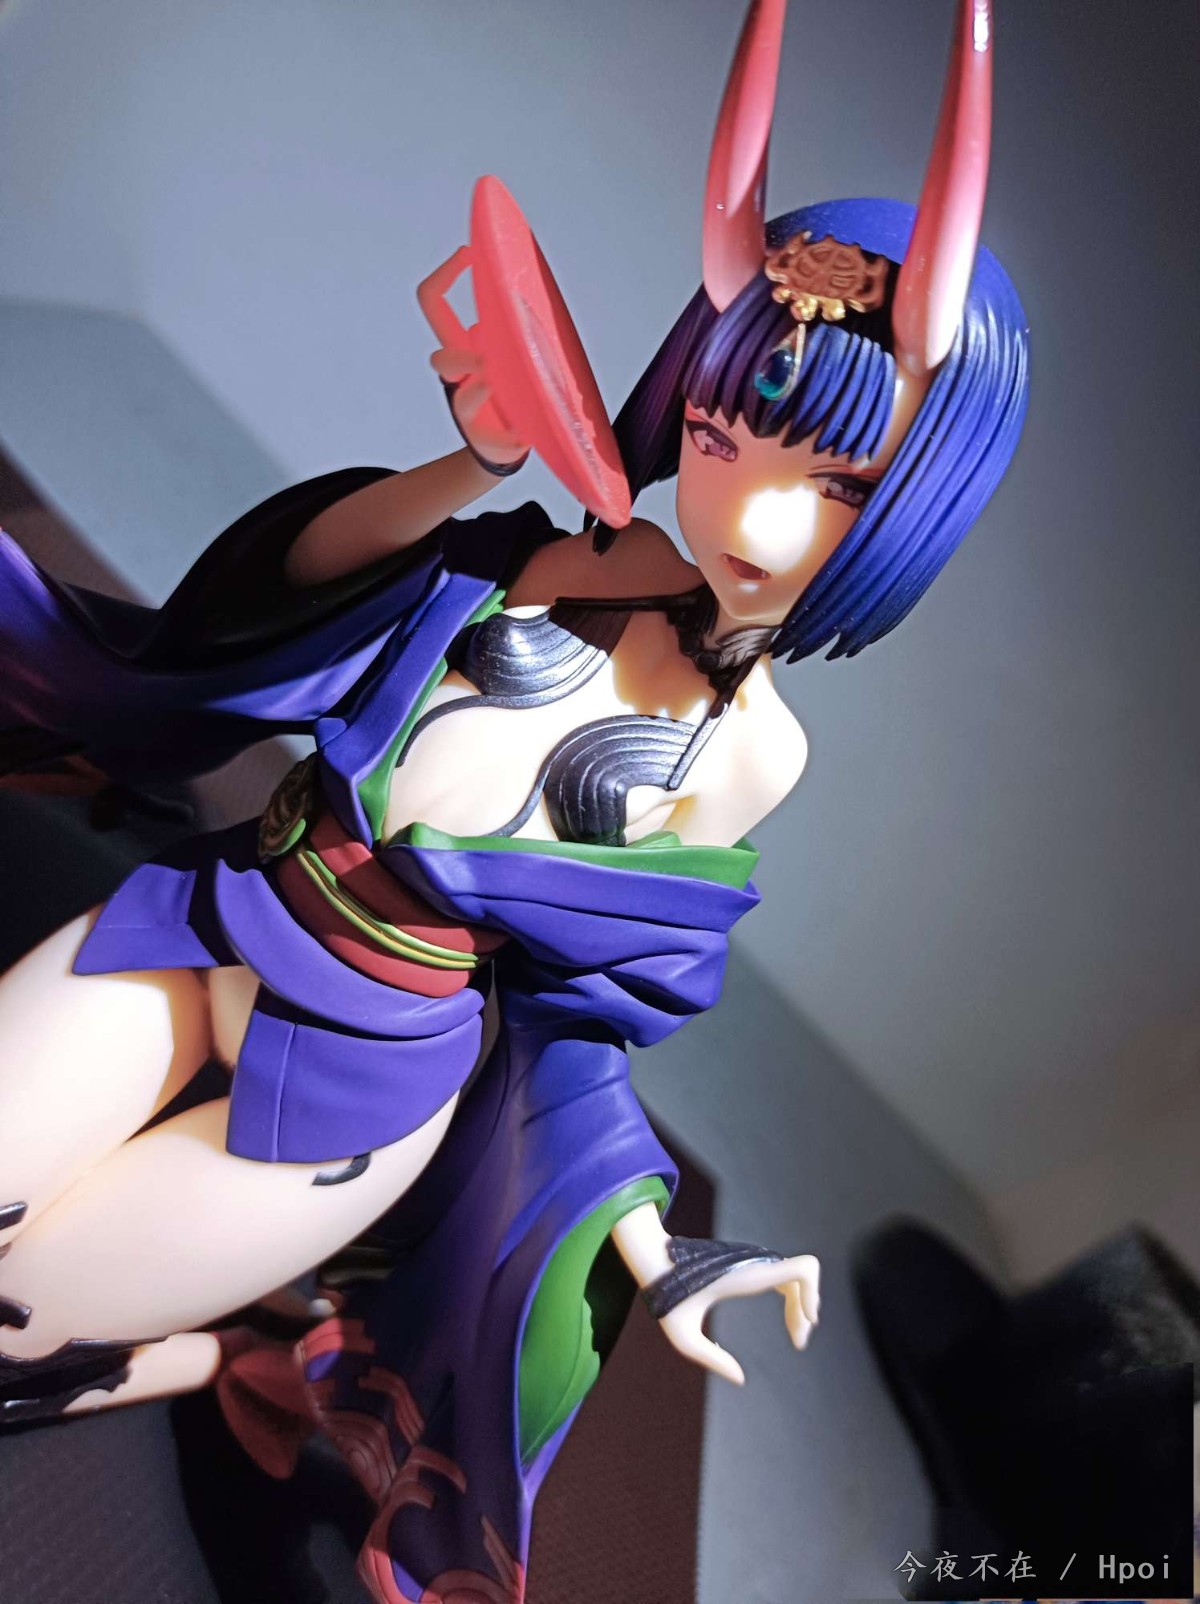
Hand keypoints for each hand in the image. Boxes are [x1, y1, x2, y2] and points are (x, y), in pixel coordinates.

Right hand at [417, 250, 529, 472]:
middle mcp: (458, 376)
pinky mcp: (484, 437)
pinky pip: (494, 439)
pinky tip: (524, 435)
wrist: (506, 438)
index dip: (446, 276)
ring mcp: (468, 409)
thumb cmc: (510, 385)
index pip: (434, 304)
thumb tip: (531, 289)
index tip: (469, 252)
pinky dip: (510, 438)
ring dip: (477, 395)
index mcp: (461, 345)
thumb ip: (517, 322)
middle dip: (460, 359)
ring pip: (460, 400)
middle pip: (441, 360)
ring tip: (499, 394)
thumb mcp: (513, 346)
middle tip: (486, 362)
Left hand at [657, 1250, 820, 1386]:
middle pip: (803, 1277)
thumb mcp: (682, 1335)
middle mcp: (755, 1264)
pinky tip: (790, 1321)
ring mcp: (753, 1262)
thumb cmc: (668, 1296)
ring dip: (802, 1305)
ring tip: (796, 1337)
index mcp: (747, 1276)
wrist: (655, 1259)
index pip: (801, 1269)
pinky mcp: (749, 1266)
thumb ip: (710, 1357)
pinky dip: (793, 1298)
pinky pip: (785, 1277)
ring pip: (796, 1278)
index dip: (814, 1293)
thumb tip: (740, 1378)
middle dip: (807, 1309)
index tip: (810, 1321)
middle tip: (798, 1342)